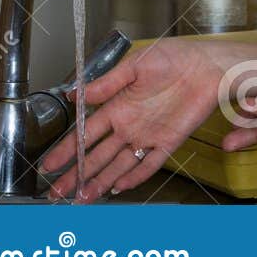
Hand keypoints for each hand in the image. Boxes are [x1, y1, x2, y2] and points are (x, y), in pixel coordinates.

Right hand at [39, 41, 223, 201]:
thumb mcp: (136, 64)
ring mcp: (148, 135)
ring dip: (100, 180)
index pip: (85, 133)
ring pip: (118, 164)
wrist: (208, 63)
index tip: (48, 165)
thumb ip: (107, 82)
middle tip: (56, 193)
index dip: (66, 150)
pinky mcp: (169, 141)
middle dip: (76, 174)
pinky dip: (135, 176)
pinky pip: (150, 163)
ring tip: (80, 198)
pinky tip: (119, 187)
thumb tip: (76, 94)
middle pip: (97, 155)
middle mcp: (129, 125)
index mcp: (118, 106)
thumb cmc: (175, 58)